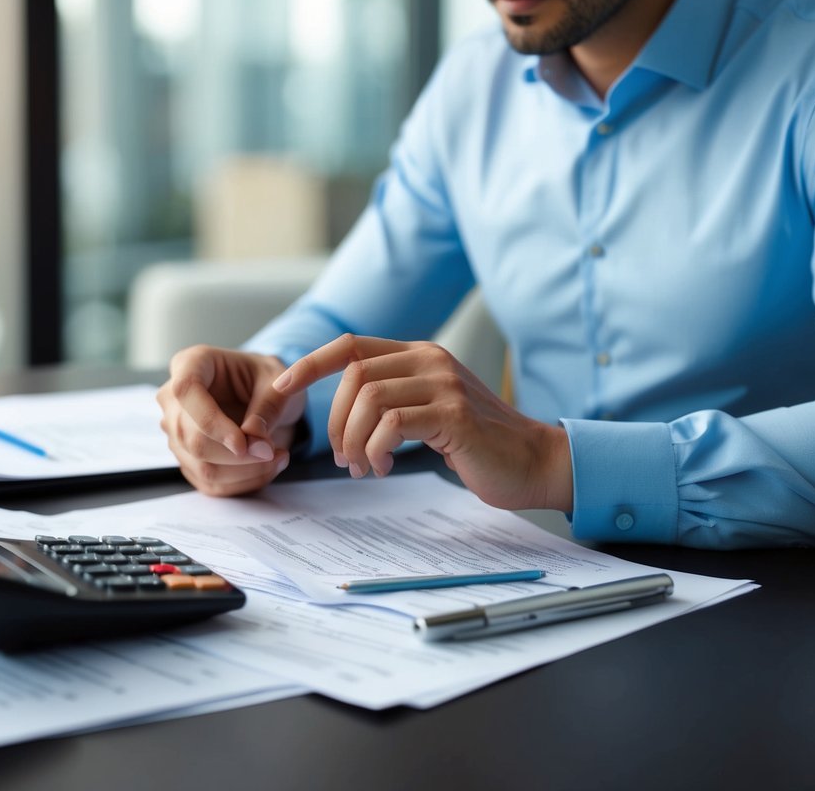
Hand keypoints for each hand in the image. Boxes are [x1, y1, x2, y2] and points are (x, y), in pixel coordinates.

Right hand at [158, 345, 305, 495]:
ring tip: (278, 456)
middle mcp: (174, 399)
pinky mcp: (188, 459)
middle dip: (237, 455)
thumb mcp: (279, 381)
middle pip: (192, 438)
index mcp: (192, 363)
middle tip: (273, 451)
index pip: (186, 391)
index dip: (211, 422)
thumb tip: (254, 441)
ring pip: (202, 466)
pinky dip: (244, 482)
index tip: (243, 443)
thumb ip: (269, 407)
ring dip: (246, 471)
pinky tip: (267, 467)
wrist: (265, 396)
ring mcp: (177, 432)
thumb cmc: (267, 379)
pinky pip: (212, 483)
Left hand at [272, 334, 573, 511]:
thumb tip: (343, 411)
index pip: (350, 346)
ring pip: (369, 398)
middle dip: (332, 421)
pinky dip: (376, 450)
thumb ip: (394, 399)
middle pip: (353, 375)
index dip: (308, 365)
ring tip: (362, 467)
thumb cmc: (477, 444)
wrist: (534, 463)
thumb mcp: (429, 409)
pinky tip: (385, 468)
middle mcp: (430, 360)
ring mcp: (444, 384)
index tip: (280, 392)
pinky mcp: (454, 415)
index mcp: (419, 355)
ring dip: (352, 440)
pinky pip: (392, 424)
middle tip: (342, 459)